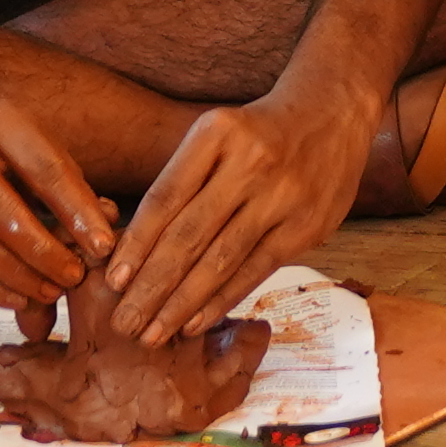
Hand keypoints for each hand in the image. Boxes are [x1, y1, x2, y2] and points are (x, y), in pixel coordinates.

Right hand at [0, 87, 123, 311]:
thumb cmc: (11, 153)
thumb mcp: (45, 153)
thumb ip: (75, 192)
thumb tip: (104, 238)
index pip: (44, 170)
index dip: (77, 212)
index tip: (104, 247)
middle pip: (2, 211)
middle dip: (43, 252)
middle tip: (74, 276)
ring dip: (17, 275)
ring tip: (51, 292)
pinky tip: (17, 298)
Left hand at [91, 77, 366, 339]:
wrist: (333, 112)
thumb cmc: (258, 133)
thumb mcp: (217, 134)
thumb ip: (183, 182)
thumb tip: (135, 249)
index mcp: (217, 133)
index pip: (165, 198)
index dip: (135, 245)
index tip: (111, 282)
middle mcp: (250, 162)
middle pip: (188, 235)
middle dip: (150, 286)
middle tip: (123, 324)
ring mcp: (283, 195)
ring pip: (220, 260)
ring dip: (181, 304)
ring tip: (152, 334)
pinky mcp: (308, 225)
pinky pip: (255, 270)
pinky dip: (221, 300)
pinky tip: (194, 323)